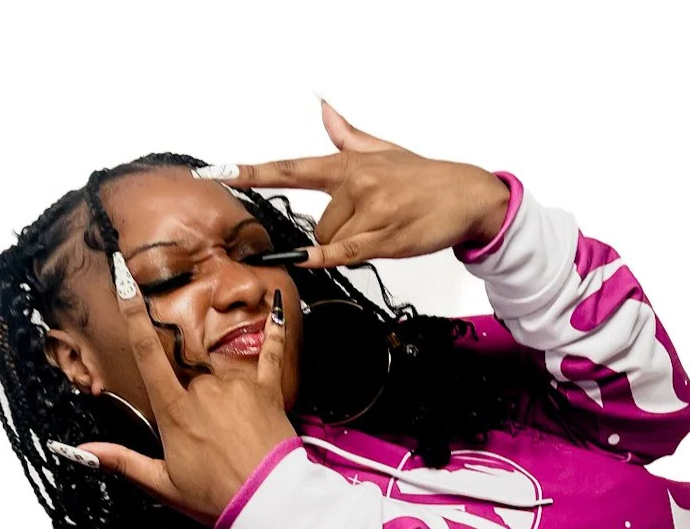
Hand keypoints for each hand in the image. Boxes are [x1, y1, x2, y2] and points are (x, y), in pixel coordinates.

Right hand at [73, 272, 296, 524]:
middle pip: (186, 372)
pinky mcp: (267, 389)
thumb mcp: (163, 485)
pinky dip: (273, 332)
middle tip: (208, 443)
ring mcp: (236, 385)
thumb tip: (82, 451)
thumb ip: (122, 461)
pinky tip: (276, 306)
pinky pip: (269, 353)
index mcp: (174, 410)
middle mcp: (203, 389)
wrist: (270, 504)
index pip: (146, 352)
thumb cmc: (217, 497)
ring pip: (218, 371)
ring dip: (220, 393)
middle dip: (190, 400)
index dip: (132, 313)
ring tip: (233, 435)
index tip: (124, 278)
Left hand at [218, 100, 509, 267]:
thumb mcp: (384, 150)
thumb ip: (347, 136)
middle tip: (372, 225)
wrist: (466, 194)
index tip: (222, 172)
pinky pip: (344, 249)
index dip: (254, 172)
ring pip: (333, 241)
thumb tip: (324, 109)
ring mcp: (369, 207)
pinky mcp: (383, 234)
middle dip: (337, 235)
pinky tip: (308, 258)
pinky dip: (324, 256)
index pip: (292, 167)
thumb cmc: (424, 178)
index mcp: (349, 163)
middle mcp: (355, 181)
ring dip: (352, 247)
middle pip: (318, 225)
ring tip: (385, 231)